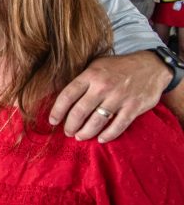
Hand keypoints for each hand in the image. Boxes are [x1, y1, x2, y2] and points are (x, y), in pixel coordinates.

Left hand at [49, 52, 168, 142]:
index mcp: (91, 75)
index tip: (53, 121)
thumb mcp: (97, 65)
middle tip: (68, 132)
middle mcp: (103, 86)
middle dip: (70, 125)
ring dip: (86, 133)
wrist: (152, 66)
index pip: (67, 95)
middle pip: (79, 112)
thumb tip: (64, 97)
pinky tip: (101, 139)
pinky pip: (117, 126)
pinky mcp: (133, 107)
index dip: (57, 111)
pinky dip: (108, 135)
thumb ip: (83, 80)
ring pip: (96, 121)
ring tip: (80, 136)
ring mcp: (119, 97)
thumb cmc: (119, 67)